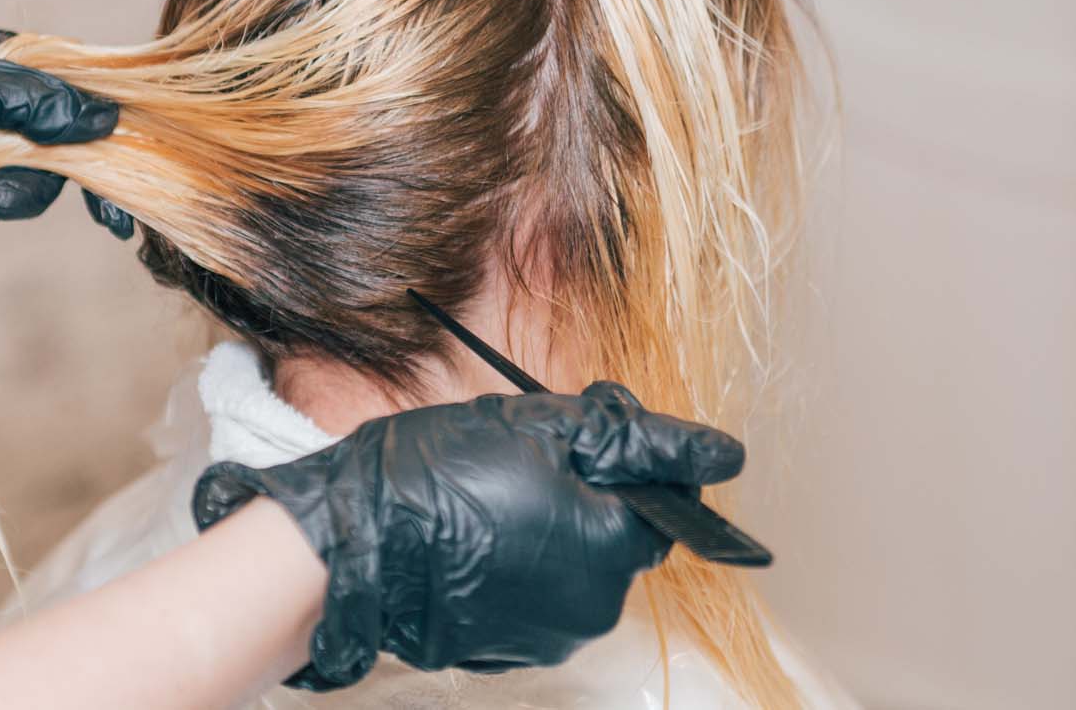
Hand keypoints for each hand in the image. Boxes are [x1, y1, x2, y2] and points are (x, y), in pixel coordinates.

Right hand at [192, 381, 743, 688]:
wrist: (354, 541)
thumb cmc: (443, 474)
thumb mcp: (544, 426)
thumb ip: (635, 439)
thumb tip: (722, 454)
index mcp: (613, 546)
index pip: (669, 505)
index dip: (637, 464)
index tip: (597, 438)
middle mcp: (595, 605)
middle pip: (622, 537)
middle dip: (592, 493)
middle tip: (530, 456)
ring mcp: (550, 635)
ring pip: (580, 565)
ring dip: (556, 526)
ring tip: (494, 492)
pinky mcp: (509, 648)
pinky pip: (540, 594)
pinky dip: (523, 561)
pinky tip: (479, 530)